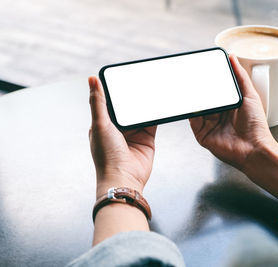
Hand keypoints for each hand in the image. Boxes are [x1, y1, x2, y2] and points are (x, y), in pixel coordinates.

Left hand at [88, 77, 156, 197]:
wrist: (125, 179)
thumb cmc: (107, 156)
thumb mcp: (100, 124)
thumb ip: (98, 102)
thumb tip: (91, 78)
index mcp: (103, 124)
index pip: (109, 102)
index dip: (115, 89)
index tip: (121, 75)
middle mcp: (118, 128)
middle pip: (127, 106)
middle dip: (133, 94)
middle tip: (140, 78)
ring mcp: (134, 133)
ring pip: (140, 112)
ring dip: (145, 103)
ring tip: (152, 86)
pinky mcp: (148, 138)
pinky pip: (153, 121)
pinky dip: (156, 112)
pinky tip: (160, 102)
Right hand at [190, 54, 273, 170]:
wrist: (254, 149)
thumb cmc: (256, 126)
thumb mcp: (250, 95)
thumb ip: (240, 76)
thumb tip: (233, 58)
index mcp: (229, 105)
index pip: (215, 90)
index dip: (209, 81)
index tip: (203, 70)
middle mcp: (218, 115)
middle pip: (204, 98)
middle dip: (198, 89)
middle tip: (192, 76)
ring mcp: (209, 125)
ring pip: (196, 108)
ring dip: (192, 98)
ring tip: (188, 86)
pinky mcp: (202, 134)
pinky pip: (192, 120)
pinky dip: (189, 111)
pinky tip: (190, 103)